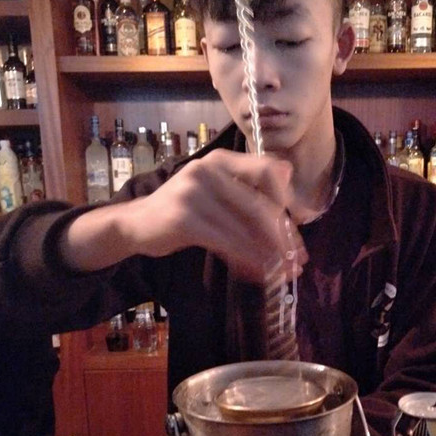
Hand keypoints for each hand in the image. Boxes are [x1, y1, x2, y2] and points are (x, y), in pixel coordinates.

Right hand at [126, 150, 306, 282]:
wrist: (136, 225)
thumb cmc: (183, 212)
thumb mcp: (217, 194)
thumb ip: (249, 189)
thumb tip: (291, 182)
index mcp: (221, 161)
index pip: (267, 172)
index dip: (288, 202)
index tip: (299, 230)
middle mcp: (208, 170)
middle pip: (261, 206)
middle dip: (284, 239)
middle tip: (297, 262)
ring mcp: (194, 193)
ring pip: (246, 229)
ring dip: (269, 256)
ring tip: (282, 275)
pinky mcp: (185, 219)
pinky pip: (227, 243)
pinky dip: (247, 261)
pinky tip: (257, 274)